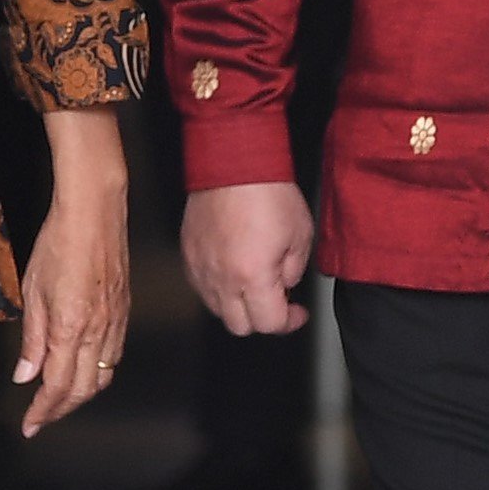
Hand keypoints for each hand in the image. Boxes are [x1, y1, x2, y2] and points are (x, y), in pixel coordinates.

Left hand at [14, 116, 128, 436]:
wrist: (94, 211)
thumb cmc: (58, 243)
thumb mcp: (33, 292)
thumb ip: (33, 339)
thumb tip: (26, 375)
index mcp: (71, 327)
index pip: (58, 386)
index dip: (43, 411)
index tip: (29, 425)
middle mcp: (98, 331)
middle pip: (83, 389)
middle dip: (60, 410)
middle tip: (40, 419)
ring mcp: (116, 322)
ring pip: (102, 377)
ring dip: (80, 395)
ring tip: (58, 401)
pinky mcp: (124, 312)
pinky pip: (113, 356)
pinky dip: (98, 374)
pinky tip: (83, 371)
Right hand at [183, 179, 313, 335]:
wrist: (233, 163)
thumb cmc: (266, 191)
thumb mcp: (300, 234)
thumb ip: (294, 269)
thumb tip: (285, 283)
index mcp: (253, 276)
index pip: (269, 323)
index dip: (289, 322)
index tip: (297, 312)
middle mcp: (222, 278)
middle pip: (240, 326)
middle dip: (262, 318)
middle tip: (276, 301)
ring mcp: (200, 268)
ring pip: (217, 310)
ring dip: (238, 306)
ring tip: (253, 284)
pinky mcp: (188, 255)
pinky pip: (201, 287)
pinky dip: (218, 289)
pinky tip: (232, 272)